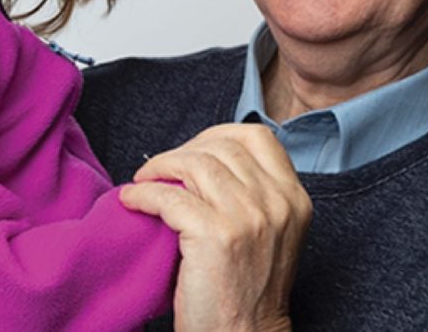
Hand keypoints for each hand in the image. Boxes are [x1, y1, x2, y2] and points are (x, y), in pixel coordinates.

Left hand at [119, 124, 311, 331]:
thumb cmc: (247, 292)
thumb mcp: (269, 234)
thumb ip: (253, 195)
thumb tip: (204, 159)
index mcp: (293, 199)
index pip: (258, 137)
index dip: (217, 135)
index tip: (192, 150)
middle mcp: (277, 203)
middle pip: (222, 146)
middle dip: (183, 151)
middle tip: (160, 168)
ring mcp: (248, 217)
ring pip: (194, 164)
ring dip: (160, 168)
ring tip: (144, 181)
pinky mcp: (216, 236)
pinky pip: (169, 196)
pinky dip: (144, 194)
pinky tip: (134, 201)